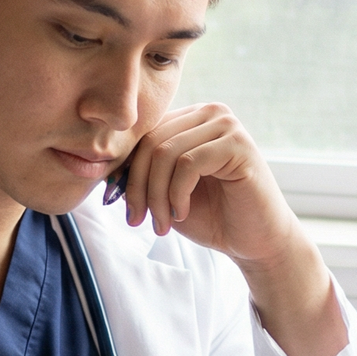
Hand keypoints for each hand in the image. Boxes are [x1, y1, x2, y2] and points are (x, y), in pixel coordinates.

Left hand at [121, 103, 348, 355]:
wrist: (255, 242)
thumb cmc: (211, 216)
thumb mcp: (165, 192)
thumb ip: (141, 173)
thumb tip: (102, 165)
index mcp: (190, 119)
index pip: (144, 136)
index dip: (127, 174)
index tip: (127, 212)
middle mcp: (209, 113)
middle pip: (151, 142)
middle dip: (139, 187)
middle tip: (140, 221)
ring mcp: (226, 125)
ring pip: (166, 153)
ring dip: (157, 196)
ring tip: (162, 224)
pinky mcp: (239, 144)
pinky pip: (189, 163)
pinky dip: (177, 194)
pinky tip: (182, 213)